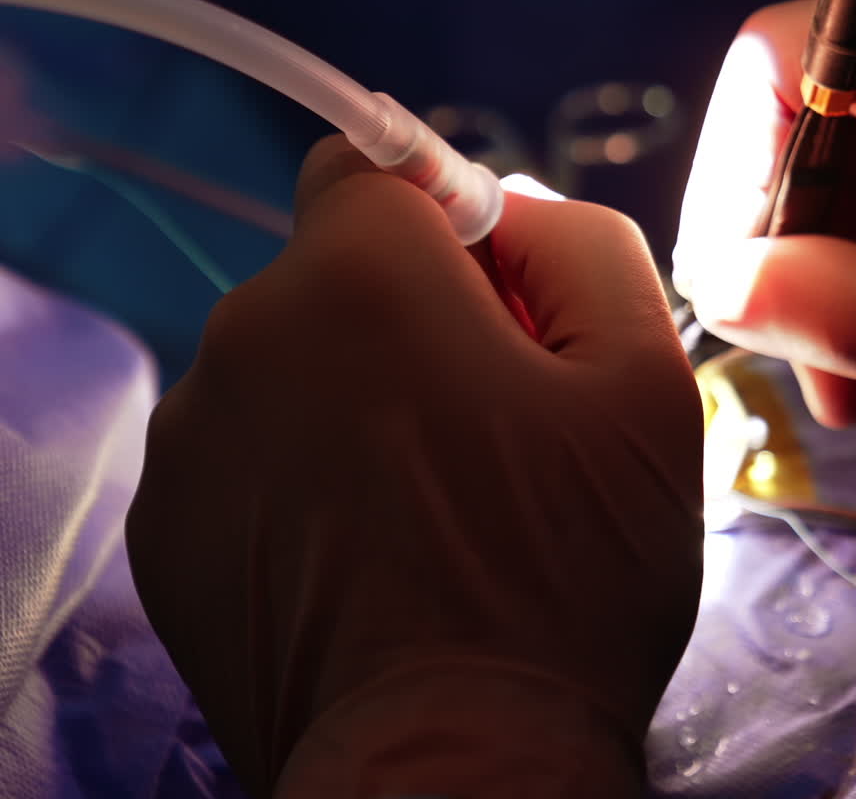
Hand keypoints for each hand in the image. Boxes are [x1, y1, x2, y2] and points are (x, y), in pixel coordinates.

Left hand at [126, 142, 702, 798]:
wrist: (456, 777)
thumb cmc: (568, 571)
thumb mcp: (642, 379)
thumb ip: (583, 244)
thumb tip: (511, 207)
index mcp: (357, 275)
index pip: (368, 163)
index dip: (443, 217)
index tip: (494, 298)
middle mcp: (245, 333)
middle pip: (335, 267)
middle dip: (410, 310)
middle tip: (492, 421)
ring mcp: (192, 437)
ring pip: (292, 359)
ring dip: (355, 393)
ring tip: (432, 504)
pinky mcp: (168, 527)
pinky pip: (249, 445)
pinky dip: (302, 469)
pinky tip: (367, 554)